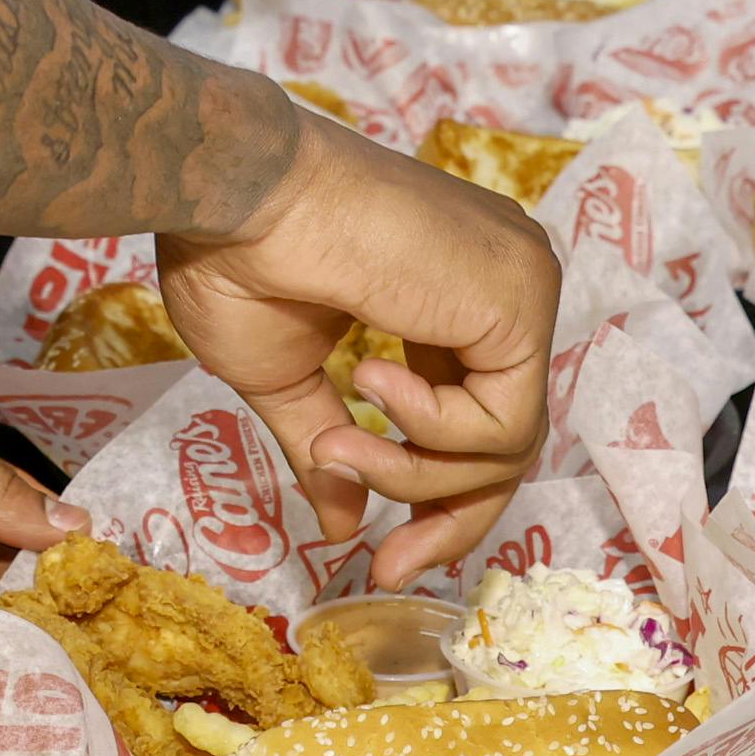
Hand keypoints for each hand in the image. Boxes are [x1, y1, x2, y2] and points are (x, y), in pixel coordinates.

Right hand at [156, 114, 559, 585]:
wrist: (234, 188)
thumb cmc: (240, 258)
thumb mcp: (287, 376)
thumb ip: (331, 446)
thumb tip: (346, 525)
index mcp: (452, 296)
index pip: (477, 423)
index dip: (433, 498)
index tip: (380, 557)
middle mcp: (501, 287)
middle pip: (505, 445)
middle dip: (444, 517)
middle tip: (385, 566)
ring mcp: (519, 286)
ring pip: (505, 447)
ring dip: (411, 472)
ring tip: (334, 441)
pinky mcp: (519, 298)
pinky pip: (502, 428)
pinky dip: (429, 434)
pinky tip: (366, 376)